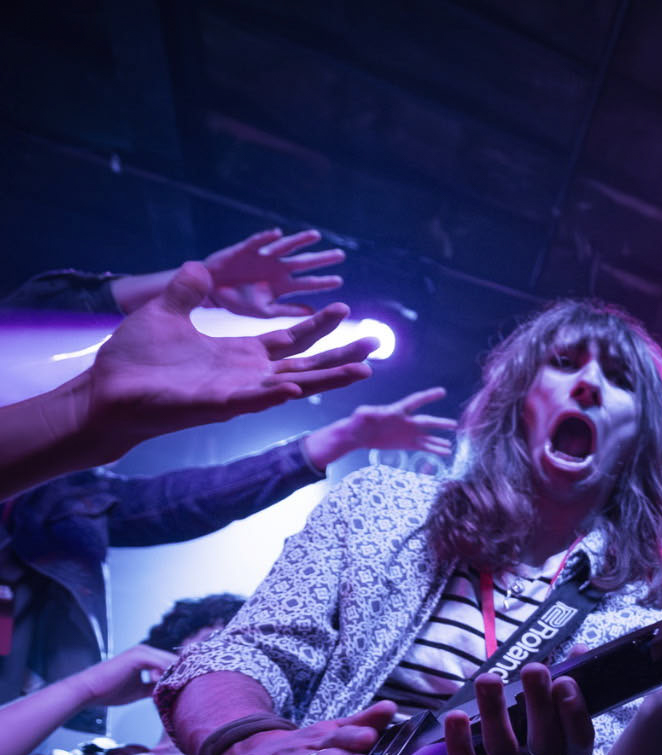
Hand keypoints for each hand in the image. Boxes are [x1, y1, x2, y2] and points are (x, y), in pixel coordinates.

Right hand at [73, 644, 177, 708]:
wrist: (89, 691)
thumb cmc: (110, 691)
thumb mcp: (140, 690)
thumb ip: (155, 687)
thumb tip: (171, 691)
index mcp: (146, 657)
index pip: (171, 663)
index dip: (180, 675)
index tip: (186, 689)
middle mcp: (145, 651)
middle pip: (174, 661)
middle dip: (182, 675)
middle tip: (187, 690)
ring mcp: (142, 652)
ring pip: (169, 662)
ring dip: (175, 676)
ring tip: (174, 690)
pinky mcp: (138, 656)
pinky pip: (160, 664)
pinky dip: (165, 675)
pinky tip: (160, 685)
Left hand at [85, 263, 375, 445]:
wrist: (107, 391)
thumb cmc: (135, 359)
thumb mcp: (165, 313)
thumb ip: (187, 293)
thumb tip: (198, 266)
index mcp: (239, 354)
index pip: (290, 340)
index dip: (317, 326)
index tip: (345, 309)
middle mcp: (247, 375)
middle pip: (306, 364)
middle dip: (341, 355)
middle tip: (376, 344)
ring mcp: (236, 392)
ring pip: (293, 384)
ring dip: (327, 379)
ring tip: (363, 371)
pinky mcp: (216, 405)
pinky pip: (253, 401)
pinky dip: (274, 395)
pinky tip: (296, 388)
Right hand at [201, 228, 346, 318]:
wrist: (211, 292)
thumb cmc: (239, 302)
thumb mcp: (265, 311)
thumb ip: (288, 310)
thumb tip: (313, 312)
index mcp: (283, 285)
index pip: (307, 283)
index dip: (322, 282)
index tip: (339, 281)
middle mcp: (277, 269)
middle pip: (303, 263)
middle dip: (321, 258)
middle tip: (341, 255)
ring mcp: (263, 258)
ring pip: (285, 247)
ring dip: (299, 241)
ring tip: (315, 236)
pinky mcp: (245, 250)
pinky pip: (256, 242)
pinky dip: (266, 238)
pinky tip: (277, 233)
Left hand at [304, 387, 456, 469]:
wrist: (359, 435)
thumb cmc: (359, 421)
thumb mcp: (362, 414)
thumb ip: (367, 412)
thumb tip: (367, 411)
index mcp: (398, 411)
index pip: (416, 401)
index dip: (428, 396)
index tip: (442, 391)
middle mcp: (407, 421)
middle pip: (427, 421)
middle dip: (440, 423)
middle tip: (455, 424)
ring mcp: (409, 433)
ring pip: (429, 436)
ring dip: (441, 439)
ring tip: (453, 443)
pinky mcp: (408, 444)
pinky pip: (425, 447)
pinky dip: (435, 449)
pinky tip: (446, 452)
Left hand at [444, 665, 592, 754]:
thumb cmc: (540, 748)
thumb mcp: (560, 725)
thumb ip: (568, 689)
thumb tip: (580, 649)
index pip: (580, 740)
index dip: (574, 713)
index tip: (565, 681)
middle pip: (545, 742)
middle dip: (539, 704)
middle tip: (534, 669)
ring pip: (503, 750)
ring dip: (495, 712)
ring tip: (488, 679)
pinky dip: (459, 746)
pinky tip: (454, 716)